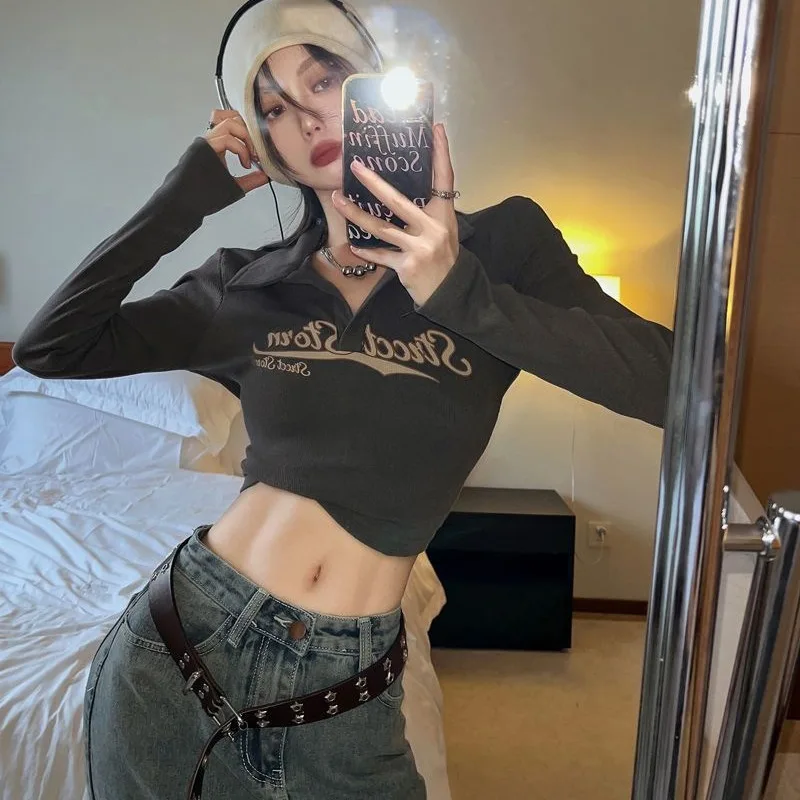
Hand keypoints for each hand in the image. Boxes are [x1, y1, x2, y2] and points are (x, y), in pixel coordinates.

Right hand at [203, 110, 269, 193]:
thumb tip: (266, 176)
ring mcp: (206, 142)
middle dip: (249, 131)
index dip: (249, 133)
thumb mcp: (235, 185)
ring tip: (251, 155)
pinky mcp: (203, 147)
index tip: (257, 153)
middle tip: (256, 151)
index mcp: (217, 145)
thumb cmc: (203, 195)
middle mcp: (211, 140)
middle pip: (231, 116)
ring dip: (246, 137)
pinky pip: (226, 138)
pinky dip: (241, 149)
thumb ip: (251, 180)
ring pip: (229, 122)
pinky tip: (245, 163)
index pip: (233, 124)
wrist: (184, 202)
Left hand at [331, 123, 458, 306]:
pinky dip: (367, 252)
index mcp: (443, 215)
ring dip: (356, 214)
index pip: (444, 178)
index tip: (436, 129)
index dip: (441, 154)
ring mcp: (419, 248)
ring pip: (381, 228)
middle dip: (374, 183)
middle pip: (398, 201)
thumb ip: (427, 212)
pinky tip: (353, 246)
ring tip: (337, 200)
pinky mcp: (407, 266)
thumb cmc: (444, 258)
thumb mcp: (443, 230)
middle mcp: (432, 228)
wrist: (450, 292)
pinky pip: (381, 256)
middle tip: (355, 166)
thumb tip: (402, 190)